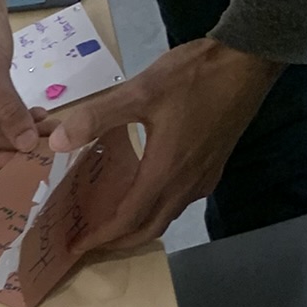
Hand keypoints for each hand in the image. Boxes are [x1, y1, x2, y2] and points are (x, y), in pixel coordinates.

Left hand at [49, 37, 280, 251]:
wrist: (249, 60)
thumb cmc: (196, 75)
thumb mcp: (141, 91)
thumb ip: (97, 116)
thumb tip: (57, 141)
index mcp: (165, 172)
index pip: (127, 220)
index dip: (100, 237)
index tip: (76, 247)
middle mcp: (186, 184)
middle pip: (149, 229)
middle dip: (118, 242)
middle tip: (90, 243)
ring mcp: (204, 177)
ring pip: (166, 217)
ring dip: (138, 226)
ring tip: (111, 223)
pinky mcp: (213, 166)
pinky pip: (180, 200)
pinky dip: (157, 208)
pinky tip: (143, 192)